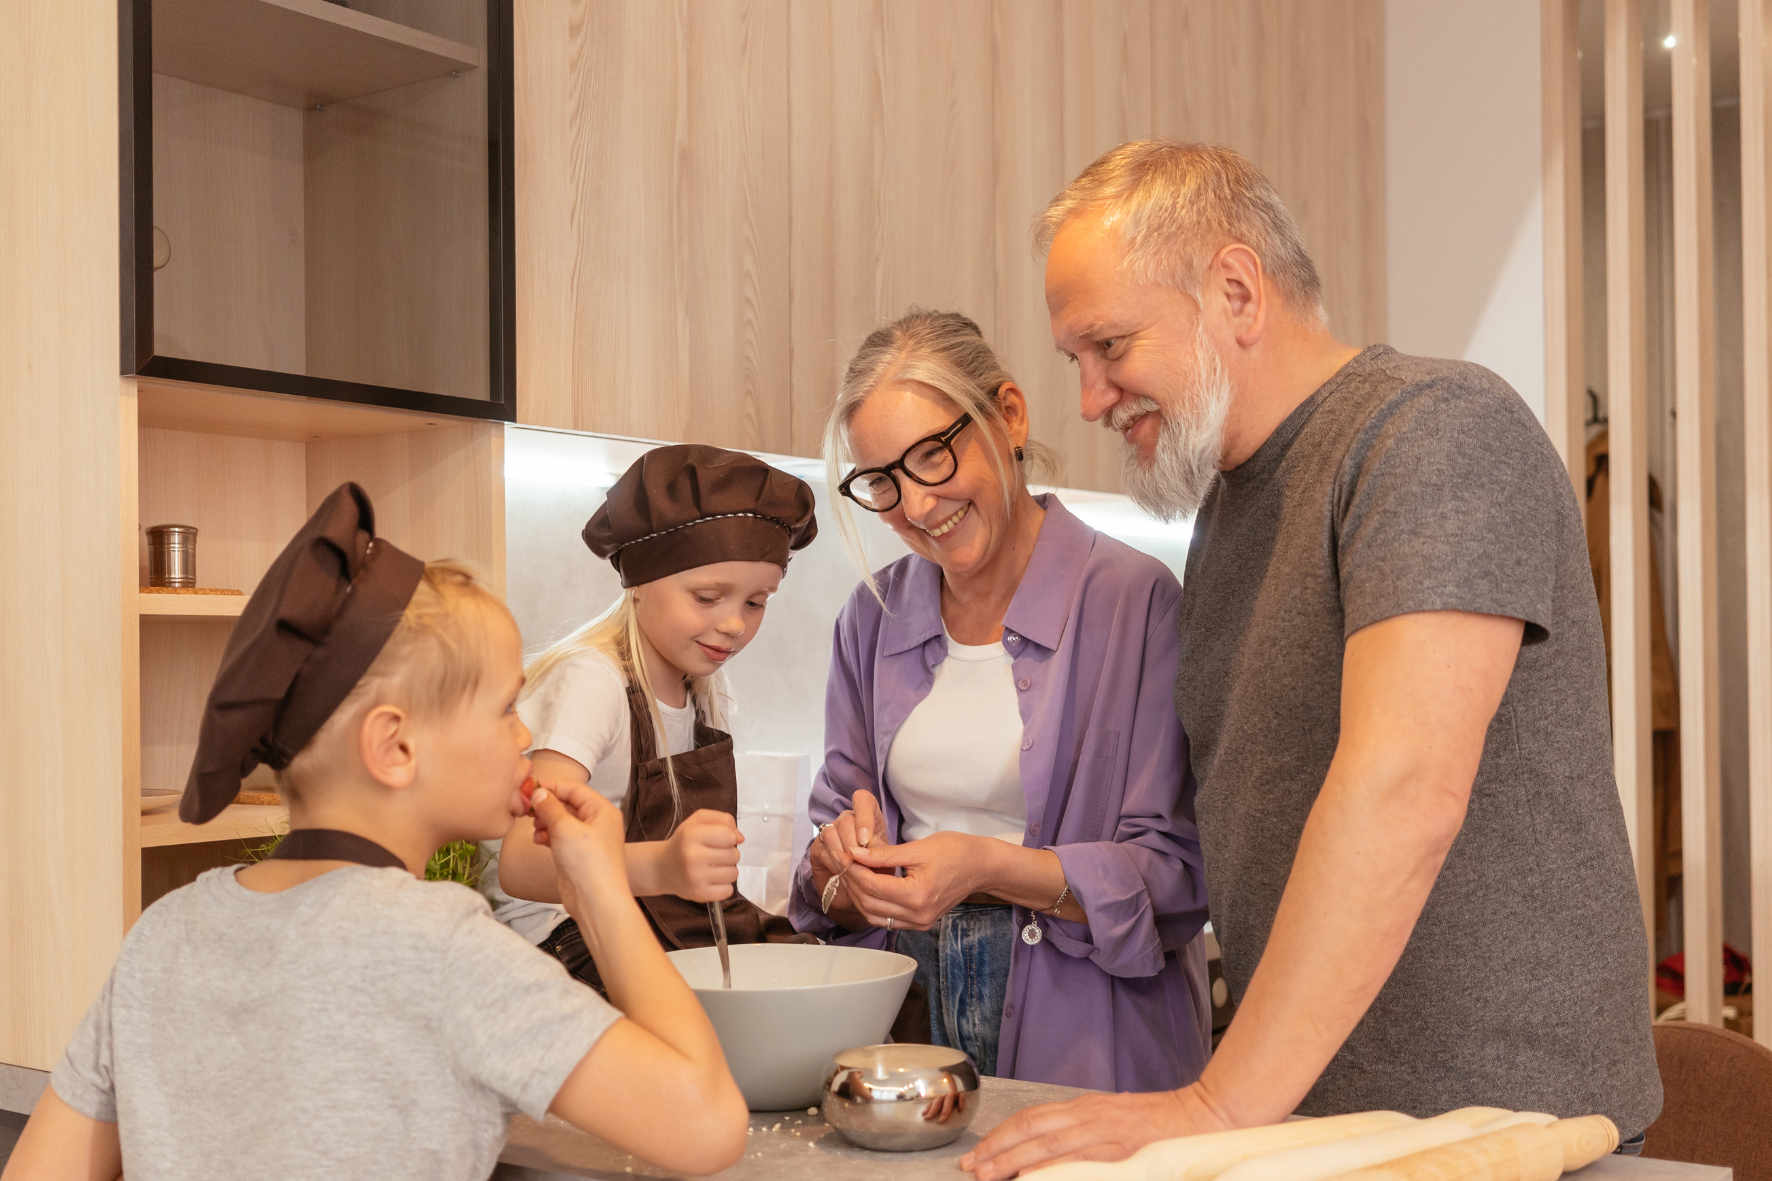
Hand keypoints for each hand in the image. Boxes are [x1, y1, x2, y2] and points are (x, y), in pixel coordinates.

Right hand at [530, 782, 627, 919]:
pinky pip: (560, 838)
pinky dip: (548, 837)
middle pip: (568, 805)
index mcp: (602, 810)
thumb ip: (550, 807)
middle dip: (548, 806)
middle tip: (529, 809)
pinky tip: (539, 840)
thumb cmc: (589, 862)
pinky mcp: (577, 855)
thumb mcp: (565, 828)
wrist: (595, 900)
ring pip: (562, 822)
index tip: (532, 786)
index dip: (553, 786)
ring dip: (546, 822)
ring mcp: (587, 840)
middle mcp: (597, 823)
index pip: (575, 789)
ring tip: (535, 827)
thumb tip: (539, 793)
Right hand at [660, 808, 742, 901]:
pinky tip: (712, 879)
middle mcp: (692, 856)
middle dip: (729, 854)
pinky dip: (724, 886)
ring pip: (733, 873)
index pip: (729, 836)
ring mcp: (695, 877)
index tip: (721, 840)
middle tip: (715, 855)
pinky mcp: (698, 894)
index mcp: (692, 834)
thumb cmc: (683, 842)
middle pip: (734, 855)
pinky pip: (728, 890)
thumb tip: (740, 838)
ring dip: (728, 870)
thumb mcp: (698, 821)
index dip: (730, 838)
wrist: (661, 868)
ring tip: (713, 867)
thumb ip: (722, 820)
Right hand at [808, 789, 889, 914]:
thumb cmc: (879, 871)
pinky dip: (833, 862)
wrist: (862, 890)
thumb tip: (869, 847)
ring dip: (841, 852)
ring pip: (831, 832)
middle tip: (861, 862)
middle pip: (846, 820)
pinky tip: (842, 872)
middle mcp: (848, 819)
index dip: (863, 817)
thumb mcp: (887, 860)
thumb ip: (881, 851)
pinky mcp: (818, 846)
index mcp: (869, 815)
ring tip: (853, 868)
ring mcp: (831, 831)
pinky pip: (822, 848)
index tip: (866, 840)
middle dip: (853, 844)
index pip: (862, 799)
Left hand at [843, 831, 983, 930]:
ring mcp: (918, 923)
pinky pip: (885, 918)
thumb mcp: (919, 847)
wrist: (981, 867)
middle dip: (850, 880)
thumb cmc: (955, 851)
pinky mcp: (919, 923)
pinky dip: (870, 903)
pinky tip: (863, 885)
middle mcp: (917, 915)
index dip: (852, 868)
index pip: (872, 885)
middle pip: (869, 902)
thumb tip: (854, 852)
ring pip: (873, 914)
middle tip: (838, 859)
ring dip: (857, 894)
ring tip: (847, 871)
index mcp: (917, 895)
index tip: (839, 852)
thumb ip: (884, 853)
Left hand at [960, 1084, 1230, 1178]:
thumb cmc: (1162, 1122)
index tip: (979, 1155)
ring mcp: (1106, 1135)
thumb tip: (1047, 1154)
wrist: (1206, 1115)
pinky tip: (1035, 1180)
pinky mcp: (1123, 1154)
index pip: (1032, 1119)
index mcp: (1087, 1108)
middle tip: (971, 1169)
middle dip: (997, 1151)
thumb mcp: (1114, 1119)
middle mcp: (1091, 1117)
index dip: (1001, 1136)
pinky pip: (1079, 1164)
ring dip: (1015, 1163)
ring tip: (990, 1176)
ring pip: (1049, 1148)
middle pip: (1032, 1131)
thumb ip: (1082, 1132)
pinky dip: (1054, 1172)